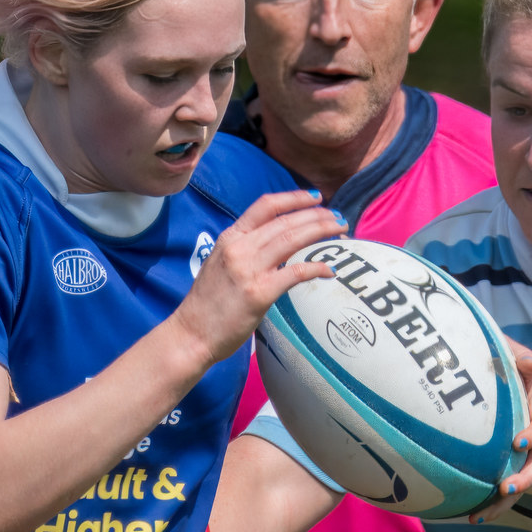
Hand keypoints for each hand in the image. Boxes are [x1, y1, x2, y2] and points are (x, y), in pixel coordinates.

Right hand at [171, 189, 345, 362]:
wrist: (191, 334)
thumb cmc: (207, 303)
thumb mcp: (220, 262)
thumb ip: (245, 248)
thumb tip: (275, 243)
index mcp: (230, 237)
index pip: (266, 206)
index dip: (294, 198)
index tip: (315, 197)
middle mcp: (239, 248)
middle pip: (285, 221)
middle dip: (317, 216)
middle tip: (338, 217)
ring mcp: (249, 269)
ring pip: (293, 240)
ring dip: (321, 232)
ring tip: (340, 232)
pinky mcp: (259, 293)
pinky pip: (295, 273)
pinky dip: (316, 268)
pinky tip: (329, 271)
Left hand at [469, 340, 531, 523]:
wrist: (483, 365)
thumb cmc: (498, 357)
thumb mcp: (510, 351)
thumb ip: (522, 358)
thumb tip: (527, 362)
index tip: (518, 441)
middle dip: (524, 478)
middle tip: (505, 488)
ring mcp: (519, 450)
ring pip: (520, 480)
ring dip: (505, 500)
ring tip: (481, 514)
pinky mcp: (503, 460)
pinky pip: (501, 483)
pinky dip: (488, 501)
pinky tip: (470, 514)